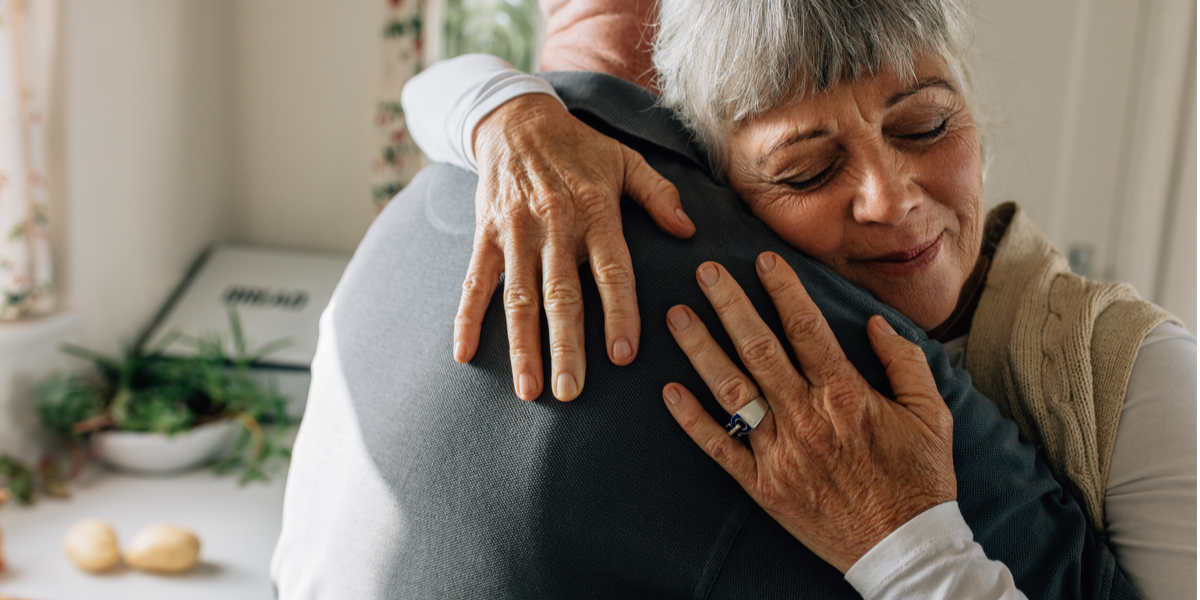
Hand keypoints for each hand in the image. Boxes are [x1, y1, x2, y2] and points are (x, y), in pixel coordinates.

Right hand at [456, 93, 694, 400]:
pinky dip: (467, 319)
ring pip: (518, 297)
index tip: (622, 355)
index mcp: (595, 211)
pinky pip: (475, 282)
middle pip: (561, 294)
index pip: (611, 270)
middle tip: (570, 391)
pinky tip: (465, 355)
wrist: (515, 120)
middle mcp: (554, 225)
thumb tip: (688, 231)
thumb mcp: (626, 159)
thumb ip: (659, 195)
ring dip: (522, 346)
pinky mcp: (486, 235)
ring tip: (528, 389)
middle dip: (565, 346)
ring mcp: (516, 232)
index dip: (618, 312)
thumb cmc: (579, 147)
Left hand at [661, 253, 955, 572]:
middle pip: (758, 347)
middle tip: (704, 271)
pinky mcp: (762, 485)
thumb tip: (875, 323)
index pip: (806, 327)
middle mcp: (806, 417)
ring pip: (731, 390)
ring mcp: (779, 452)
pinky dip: (691, 419)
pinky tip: (669, 391)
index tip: (762, 259)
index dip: (782, 289)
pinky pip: (719, 447)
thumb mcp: (932, 414)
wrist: (903, 549)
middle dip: (729, 304)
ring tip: (676, 316)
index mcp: (845, 394)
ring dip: (700, 349)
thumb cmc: (920, 479)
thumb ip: (906, 362)